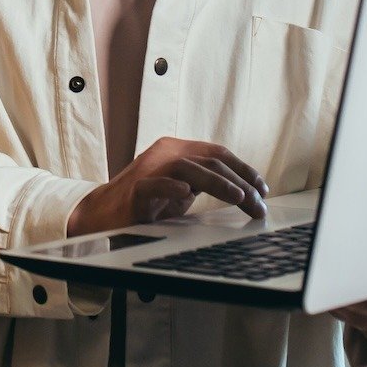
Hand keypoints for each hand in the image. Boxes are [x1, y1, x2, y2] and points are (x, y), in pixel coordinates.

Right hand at [66, 136, 268, 236]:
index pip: (217, 153)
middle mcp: (165, 154)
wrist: (104, 215)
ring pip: (189, 168)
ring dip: (218, 183)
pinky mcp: (135, 191)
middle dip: (240, 182)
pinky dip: (171, 187)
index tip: (262, 188)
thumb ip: (205, 182)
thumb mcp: (182, 190)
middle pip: (210, 161)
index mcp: (177, 151)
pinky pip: (154, 185)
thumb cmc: (147, 205)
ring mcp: (149, 171)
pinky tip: (186, 193)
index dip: (243, 169)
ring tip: (239, 198)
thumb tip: (244, 191)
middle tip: (259, 204)